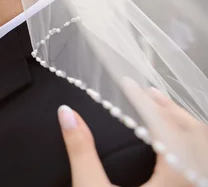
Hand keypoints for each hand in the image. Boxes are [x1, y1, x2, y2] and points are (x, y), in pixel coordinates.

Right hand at [57, 89, 207, 186]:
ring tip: (160, 110)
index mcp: (176, 180)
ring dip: (183, 126)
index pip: (167, 127)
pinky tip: (171, 146)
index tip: (129, 85)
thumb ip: (81, 151)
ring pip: (203, 149)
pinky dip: (189, 146)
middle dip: (170, 109)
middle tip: (144, 93)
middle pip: (194, 134)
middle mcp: (194, 182)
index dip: (148, 102)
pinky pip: (200, 164)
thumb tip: (67, 114)